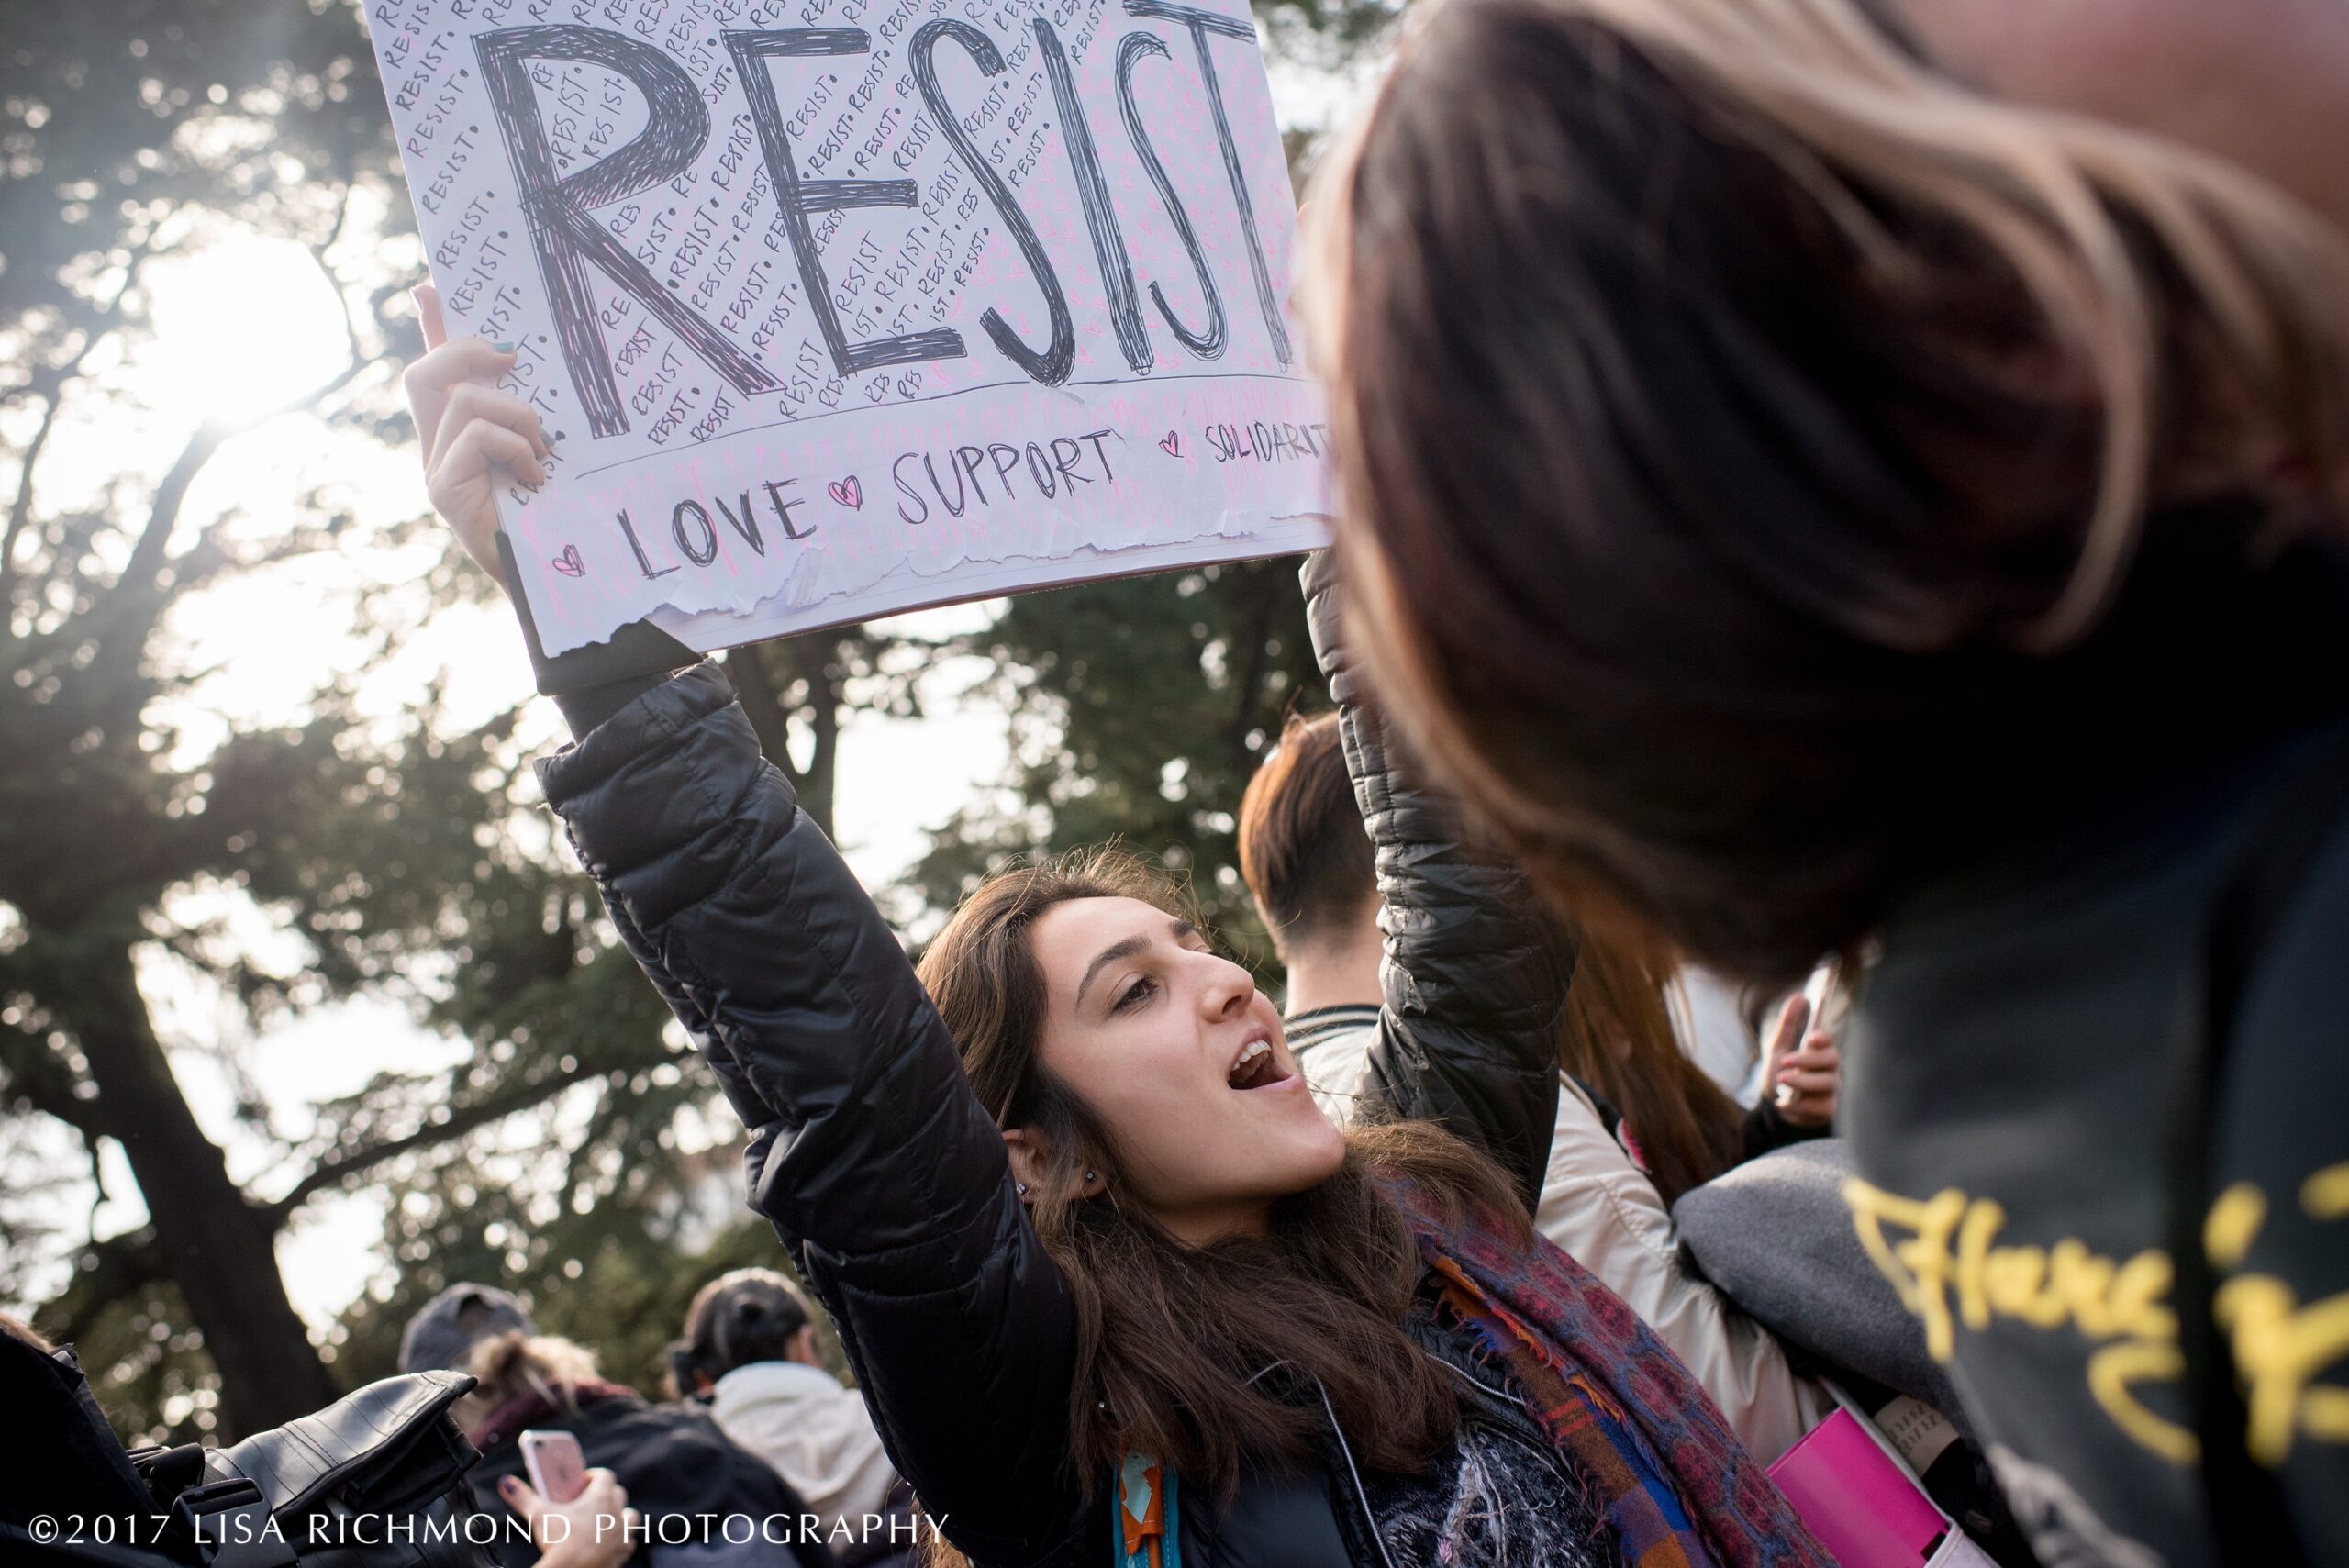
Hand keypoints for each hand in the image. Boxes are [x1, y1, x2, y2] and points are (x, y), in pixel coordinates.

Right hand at [402, 282, 551, 590]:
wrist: (555, 581)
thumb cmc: (561, 518)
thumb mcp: (551, 450)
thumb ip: (537, 415)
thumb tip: (535, 368)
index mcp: (461, 435)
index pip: (436, 372)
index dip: (430, 328)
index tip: (429, 287)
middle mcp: (438, 448)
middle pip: (425, 374)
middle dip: (467, 351)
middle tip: (514, 361)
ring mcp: (435, 469)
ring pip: (462, 401)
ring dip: (517, 416)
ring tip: (542, 453)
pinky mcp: (442, 490)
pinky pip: (474, 435)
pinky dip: (515, 447)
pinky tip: (536, 477)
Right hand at [498, 1468, 636, 1567]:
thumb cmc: (559, 1541)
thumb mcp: (539, 1515)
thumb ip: (523, 1497)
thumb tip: (505, 1482)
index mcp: (601, 1497)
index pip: (605, 1475)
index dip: (594, 1475)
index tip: (582, 1481)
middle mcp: (617, 1512)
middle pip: (619, 1494)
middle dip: (607, 1494)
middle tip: (588, 1501)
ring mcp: (622, 1533)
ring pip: (631, 1517)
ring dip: (621, 1516)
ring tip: (603, 1522)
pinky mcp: (623, 1553)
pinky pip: (629, 1542)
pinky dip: (621, 1541)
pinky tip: (608, 1544)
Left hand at [1760, 994, 1840, 1127]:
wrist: (1772, 1106)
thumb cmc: (1779, 1073)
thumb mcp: (1778, 1048)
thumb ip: (1787, 1025)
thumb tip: (1799, 996)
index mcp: (1819, 1051)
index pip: (1829, 1040)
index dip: (1824, 1037)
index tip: (1812, 1037)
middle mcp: (1830, 1068)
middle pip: (1832, 1059)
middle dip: (1808, 1059)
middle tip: (1784, 1061)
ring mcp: (1831, 1089)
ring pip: (1827, 1082)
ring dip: (1803, 1081)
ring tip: (1781, 1079)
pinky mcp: (1828, 1108)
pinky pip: (1822, 1105)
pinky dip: (1801, 1104)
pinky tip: (1786, 1103)